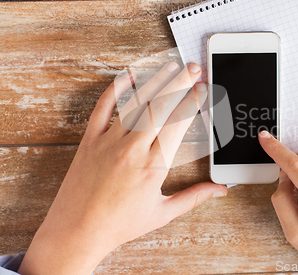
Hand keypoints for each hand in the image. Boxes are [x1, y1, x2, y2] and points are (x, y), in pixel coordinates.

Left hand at [18, 62, 227, 274]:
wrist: (77, 231)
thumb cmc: (119, 224)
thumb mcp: (162, 213)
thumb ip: (194, 197)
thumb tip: (221, 190)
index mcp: (153, 166)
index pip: (178, 124)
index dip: (193, 102)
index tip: (203, 89)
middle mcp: (132, 149)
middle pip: (160, 107)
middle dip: (180, 83)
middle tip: (193, 68)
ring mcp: (108, 142)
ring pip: (136, 103)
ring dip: (155, 82)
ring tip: (170, 66)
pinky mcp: (90, 140)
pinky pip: (102, 108)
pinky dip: (115, 89)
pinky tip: (128, 76)